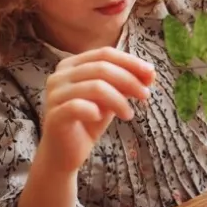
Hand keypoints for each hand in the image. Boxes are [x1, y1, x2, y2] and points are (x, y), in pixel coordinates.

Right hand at [36, 47, 153, 172]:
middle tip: (145, 95)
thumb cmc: (89, 121)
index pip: (105, 53)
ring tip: (129, 114)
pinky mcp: (54, 115)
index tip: (151, 73)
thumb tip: (151, 72)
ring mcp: (55, 94)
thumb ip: (127, 83)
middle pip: (102, 67)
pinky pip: (78, 106)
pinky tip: (101, 118)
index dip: (131, 62)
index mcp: (72, 65)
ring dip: (119, 100)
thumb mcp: (112, 98)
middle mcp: (60, 75)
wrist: (66, 153)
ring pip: (95, 86)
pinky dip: (96, 110)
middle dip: (130, 80)